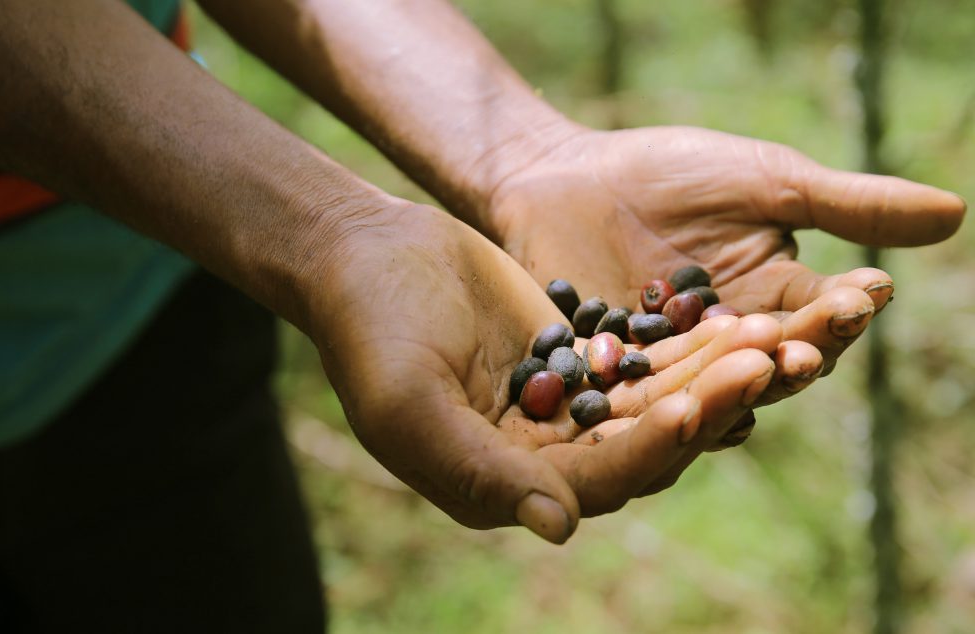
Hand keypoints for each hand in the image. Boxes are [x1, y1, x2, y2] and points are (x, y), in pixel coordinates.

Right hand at [308, 201, 810, 540]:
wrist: (366, 259)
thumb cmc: (371, 333)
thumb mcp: (410, 406)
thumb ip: (478, 471)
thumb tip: (560, 528)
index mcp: (502, 484)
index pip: (594, 482)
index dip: (644, 450)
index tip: (689, 409)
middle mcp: (543, 457)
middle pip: (642, 443)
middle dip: (704, 405)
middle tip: (763, 363)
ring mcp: (565, 407)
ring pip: (655, 400)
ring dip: (712, 373)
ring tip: (773, 335)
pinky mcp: (579, 359)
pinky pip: (646, 358)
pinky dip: (691, 342)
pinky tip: (739, 319)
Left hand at [489, 125, 965, 402]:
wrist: (561, 175)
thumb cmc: (666, 171)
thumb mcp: (763, 181)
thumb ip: (846, 206)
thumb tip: (955, 213)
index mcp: (773, 300)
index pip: (818, 315)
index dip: (841, 309)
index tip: (865, 294)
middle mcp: (728, 345)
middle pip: (768, 365)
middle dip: (790, 356)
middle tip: (807, 348)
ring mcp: (670, 366)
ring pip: (710, 390)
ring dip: (732, 387)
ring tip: (751, 377)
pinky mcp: (611, 379)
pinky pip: (638, 401)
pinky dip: (656, 404)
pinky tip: (673, 405)